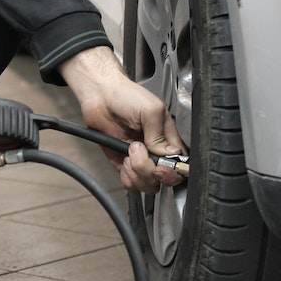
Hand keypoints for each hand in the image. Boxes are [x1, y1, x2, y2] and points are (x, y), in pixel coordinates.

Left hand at [58, 46, 185, 193]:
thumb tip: (167, 154)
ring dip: (136, 172)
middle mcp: (156, 152)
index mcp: (168, 139)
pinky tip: (123, 160)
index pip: (179, 165)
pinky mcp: (123, 164)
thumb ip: (159, 134)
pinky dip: (127, 176)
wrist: (100, 96)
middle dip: (149, 170)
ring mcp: (140, 159)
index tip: (160, 166)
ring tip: (129, 151)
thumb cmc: (126, 96)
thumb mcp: (150, 109)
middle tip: (138, 150)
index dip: (172, 171)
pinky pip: (130, 183)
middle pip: (163, 179)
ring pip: (147, 185)